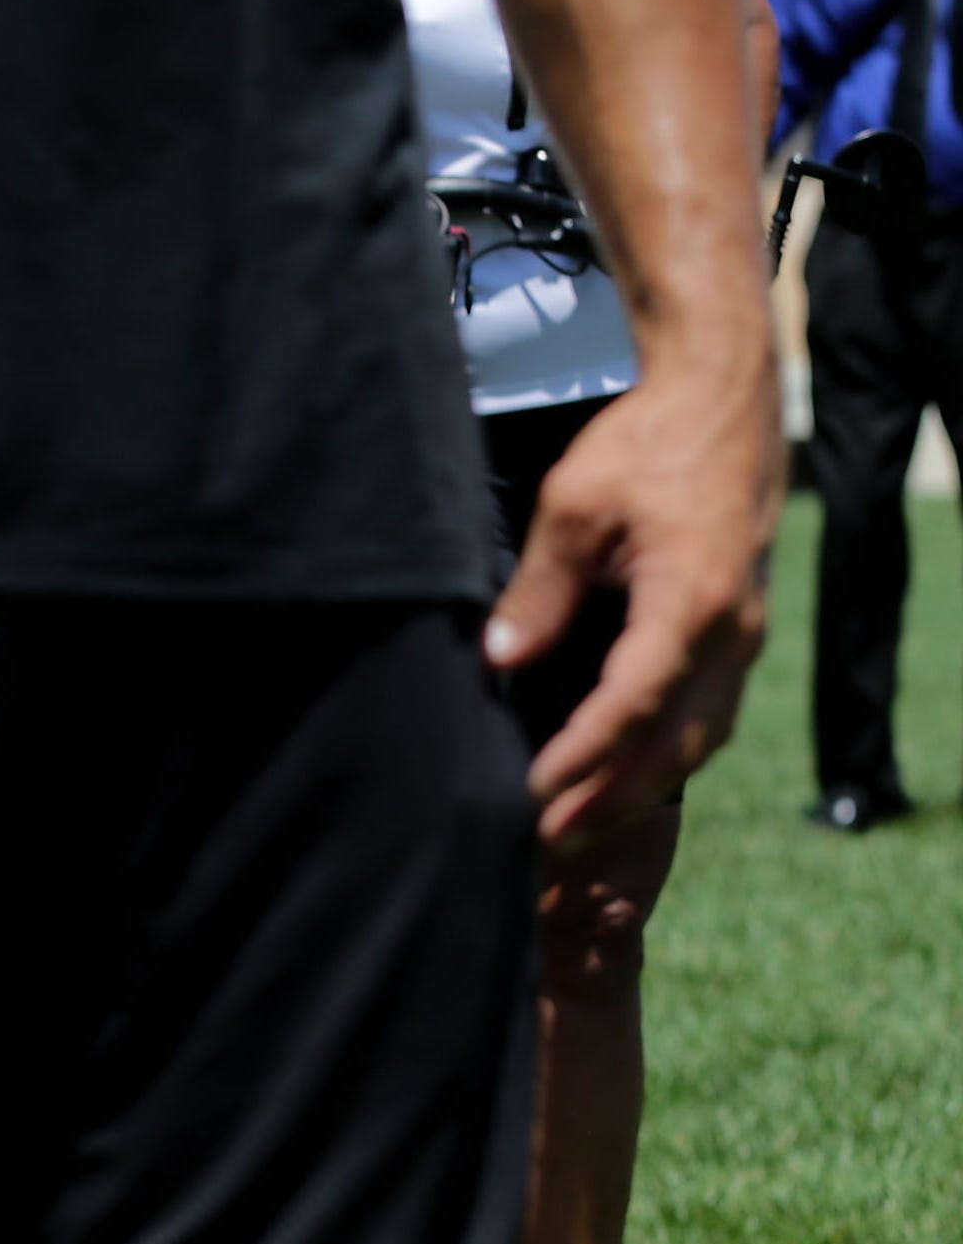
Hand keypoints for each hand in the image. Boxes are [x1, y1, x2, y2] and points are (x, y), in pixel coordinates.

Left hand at [485, 359, 779, 846]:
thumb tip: (500, 658)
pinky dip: (666, 754)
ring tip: (576, 828)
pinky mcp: (738, 629)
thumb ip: (540, 589)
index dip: (582, 758)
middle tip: (545, 842)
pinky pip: (708, 712)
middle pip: (675, 742)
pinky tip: (621, 777)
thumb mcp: (574, 505)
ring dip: (640, 787)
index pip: (633, 703)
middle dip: (611, 799)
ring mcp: (744, 633)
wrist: (721, 400)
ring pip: (699, 736)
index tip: (532, 793)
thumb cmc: (645, 443)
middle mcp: (732, 629)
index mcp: (693, 600)